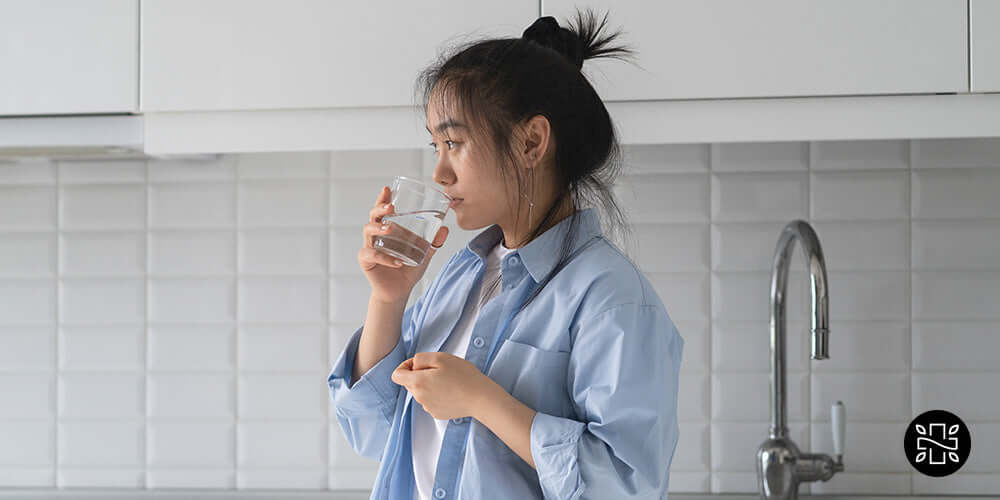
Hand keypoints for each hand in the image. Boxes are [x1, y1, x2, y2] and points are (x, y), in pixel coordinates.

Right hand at [359, 185, 447, 302]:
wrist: (400, 291)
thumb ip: (434, 242)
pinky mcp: (366, 262)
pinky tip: (397, 262)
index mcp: (388, 229)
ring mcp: (369, 247)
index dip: (383, 199)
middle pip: (372, 217)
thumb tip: (445, 229)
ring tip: (390, 229)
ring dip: (379, 228)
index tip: (387, 189)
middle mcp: (376, 236)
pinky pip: (372, 255)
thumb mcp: (424, 254)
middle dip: (379, 209)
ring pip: (368, 232)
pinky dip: (385, 258)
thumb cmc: (408, 269)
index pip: (382, 210)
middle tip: (390, 207)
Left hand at [390, 352, 496, 420]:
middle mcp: (419, 397)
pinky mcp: (436, 413)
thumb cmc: (463, 376)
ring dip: (429, 385)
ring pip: (420, 392)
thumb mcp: (441, 357)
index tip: (418, 364)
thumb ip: (420, 358)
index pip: (396, 375)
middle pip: (409, 383)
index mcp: (418, 382)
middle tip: (439, 370)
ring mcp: (427, 407)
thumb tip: (413, 365)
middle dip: (419, 375)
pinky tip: (450, 392)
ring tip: (448, 381)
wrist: (480, 398)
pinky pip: (430, 401)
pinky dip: (436, 395)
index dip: (404, 366)